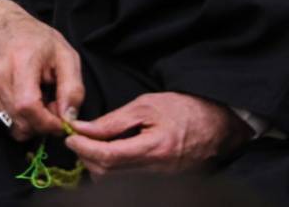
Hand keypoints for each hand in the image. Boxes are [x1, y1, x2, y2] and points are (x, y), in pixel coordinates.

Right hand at [0, 0, 84, 141]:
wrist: (0, 26)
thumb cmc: (34, 38)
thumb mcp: (65, 55)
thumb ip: (72, 88)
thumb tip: (69, 118)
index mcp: (20, 62)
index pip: (28, 106)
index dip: (47, 122)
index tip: (62, 122)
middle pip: (19, 122)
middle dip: (42, 126)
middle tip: (53, 109)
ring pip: (11, 126)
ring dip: (30, 124)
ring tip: (40, 104)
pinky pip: (2, 121)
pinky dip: (18, 120)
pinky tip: (26, 103)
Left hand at [65, 92, 252, 176]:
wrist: (218, 125)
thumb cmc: (184, 110)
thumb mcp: (146, 106)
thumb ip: (112, 121)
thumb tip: (82, 128)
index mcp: (153, 150)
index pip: (107, 157)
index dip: (83, 148)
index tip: (70, 137)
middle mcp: (156, 172)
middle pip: (107, 175)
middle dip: (87, 157)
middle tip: (79, 138)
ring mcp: (160, 180)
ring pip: (115, 181)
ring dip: (98, 164)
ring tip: (95, 143)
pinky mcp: (161, 183)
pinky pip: (128, 181)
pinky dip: (113, 169)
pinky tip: (111, 152)